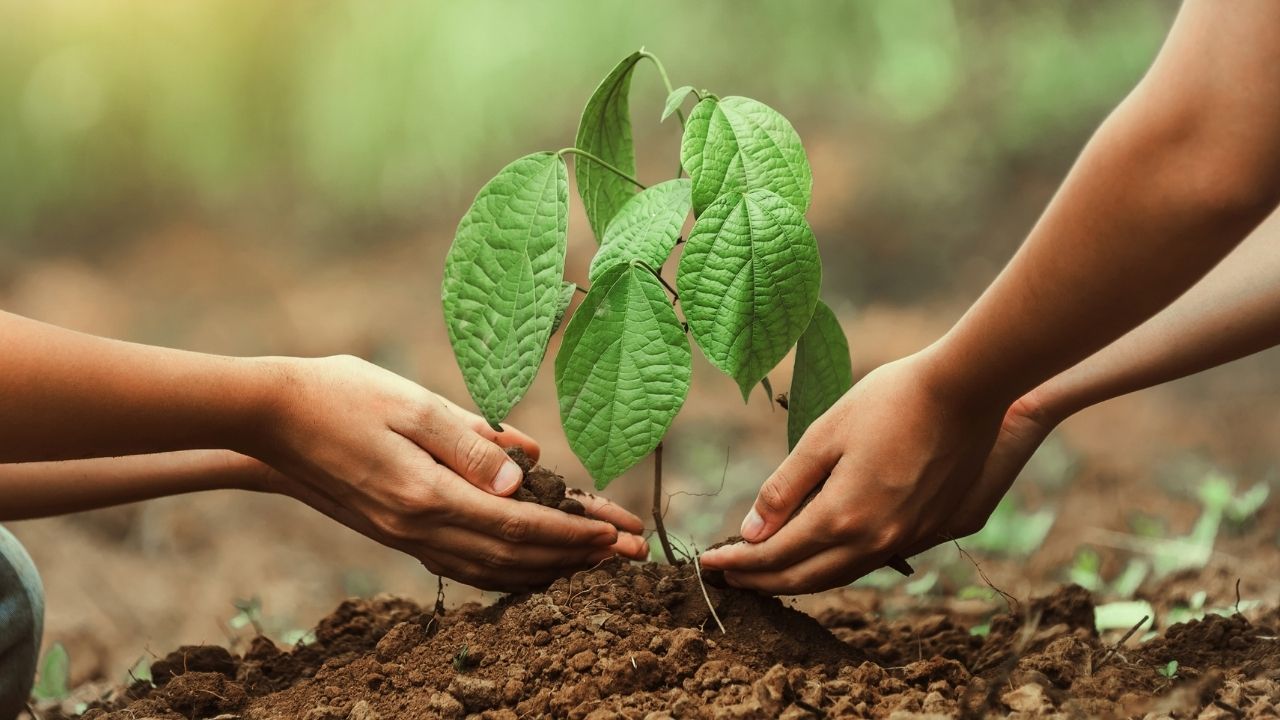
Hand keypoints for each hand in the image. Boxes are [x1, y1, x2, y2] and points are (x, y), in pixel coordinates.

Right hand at [250, 355, 647, 590]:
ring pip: (489, 572)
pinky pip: (461, 566)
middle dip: (576, 560)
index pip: (518, 527)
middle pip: (512, 559)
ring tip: (592, 565)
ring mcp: (402, 536)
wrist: (269, 418)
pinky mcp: (394, 532)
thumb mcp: (412, 403)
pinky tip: (528, 566)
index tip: (616, 534)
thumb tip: (526, 476)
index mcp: (426, 494)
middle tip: (627, 558)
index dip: (572, 535)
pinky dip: (505, 572)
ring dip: (546, 571)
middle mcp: (416, 528)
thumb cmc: (341, 394)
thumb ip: (471, 442)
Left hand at [699, 351, 1013, 593]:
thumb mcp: (824, 435)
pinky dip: (835, 566)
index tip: (707, 563)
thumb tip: (750, 532)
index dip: (739, 561)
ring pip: (839, 576)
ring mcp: (905, 539)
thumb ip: (784, 488)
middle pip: (805, 578)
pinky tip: (821, 554)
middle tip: (729, 576)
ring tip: (766, 571)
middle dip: (762, 580)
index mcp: (843, 516)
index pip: (776, 554)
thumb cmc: (891, 401)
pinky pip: (870, 563)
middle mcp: (875, 540)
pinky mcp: (928, 531)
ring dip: (798, 578)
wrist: (966, 391)